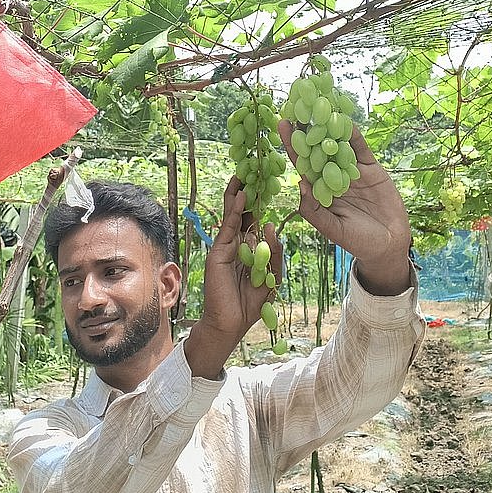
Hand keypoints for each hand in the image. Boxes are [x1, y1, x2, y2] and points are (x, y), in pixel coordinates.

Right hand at [183, 176, 282, 378]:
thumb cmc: (251, 302)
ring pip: (232, 216)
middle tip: (251, 168)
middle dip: (246, 192)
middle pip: (242, 212)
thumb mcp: (271, 276)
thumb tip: (270, 226)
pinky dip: (234, 212)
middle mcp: (237, 244)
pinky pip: (228, 228)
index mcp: (249, 248)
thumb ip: (274, 253)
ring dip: (237, 195)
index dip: (260, 201)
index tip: (266, 181)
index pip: (254, 219)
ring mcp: (225, 247)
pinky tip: (239, 196)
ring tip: (243, 174)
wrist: (231, 323)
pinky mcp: (218, 253)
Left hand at [279, 120, 411, 289]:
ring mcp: (351, 170)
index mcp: (318, 189)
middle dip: (307, 127)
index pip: (301, 163)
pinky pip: (360, 148)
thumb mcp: (332, 229)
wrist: (389, 244)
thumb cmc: (357, 241)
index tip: (282, 123)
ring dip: (328, 125)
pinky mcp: (370, 168)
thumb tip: (299, 183)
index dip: (292, 144)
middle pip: (316, 148)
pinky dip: (353, 134)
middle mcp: (331, 176)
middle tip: (297, 103)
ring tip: (318, 103)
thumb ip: (314, 209)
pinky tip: (344, 119)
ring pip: (337, 144)